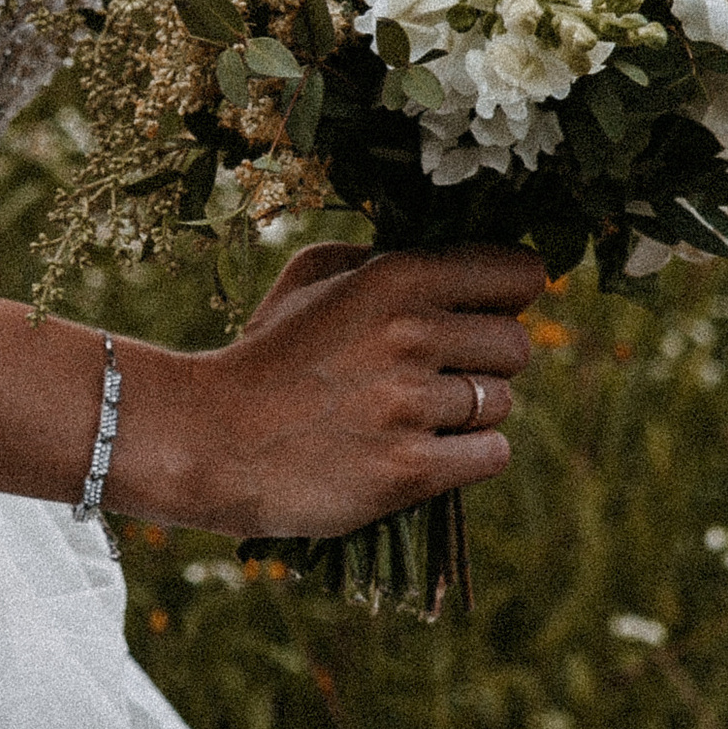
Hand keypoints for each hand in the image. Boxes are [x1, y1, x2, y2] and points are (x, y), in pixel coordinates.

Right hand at [120, 244, 546, 539]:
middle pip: (516, 345)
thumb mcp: (311, 277)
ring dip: (470, 413)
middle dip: (486, 361)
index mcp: (396, 278)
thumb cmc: (265, 354)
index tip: (487, 311)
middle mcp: (411, 335)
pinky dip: (469, 456)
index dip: (509, 294)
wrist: (208, 440)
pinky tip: (426, 451)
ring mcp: (410, 406)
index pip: (519, 274)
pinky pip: (492, 455)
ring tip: (415, 416)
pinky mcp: (408, 471)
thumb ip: (385, 258)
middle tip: (437, 374)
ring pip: (501, 402)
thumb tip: (457, 257)